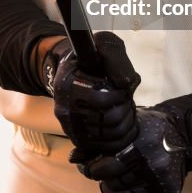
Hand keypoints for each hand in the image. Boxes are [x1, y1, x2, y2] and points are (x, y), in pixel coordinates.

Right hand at [42, 32, 140, 154]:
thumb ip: (115, 58)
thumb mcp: (103, 45)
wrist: (74, 71)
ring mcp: (70, 126)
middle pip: (109, 120)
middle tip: (127, 99)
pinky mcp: (78, 139)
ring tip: (127, 109)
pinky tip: (125, 123)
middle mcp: (64, 108)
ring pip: (111, 136)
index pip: (101, 99)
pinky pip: (107, 147)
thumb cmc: (91, 57)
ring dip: (127, 122)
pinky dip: (122, 137)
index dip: (120, 94)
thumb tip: (125, 84)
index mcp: (66, 84)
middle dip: (126, 109)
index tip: (123, 87)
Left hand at [77, 101, 191, 192]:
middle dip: (103, 180)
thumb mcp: (127, 126)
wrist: (182, 133)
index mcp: (143, 145)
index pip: (108, 168)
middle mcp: (155, 166)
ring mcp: (163, 184)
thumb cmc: (148, 127)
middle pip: (114, 184)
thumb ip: (100, 141)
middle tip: (102, 174)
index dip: (93, 169)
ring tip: (111, 184)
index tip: (90, 167)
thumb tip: (74, 158)